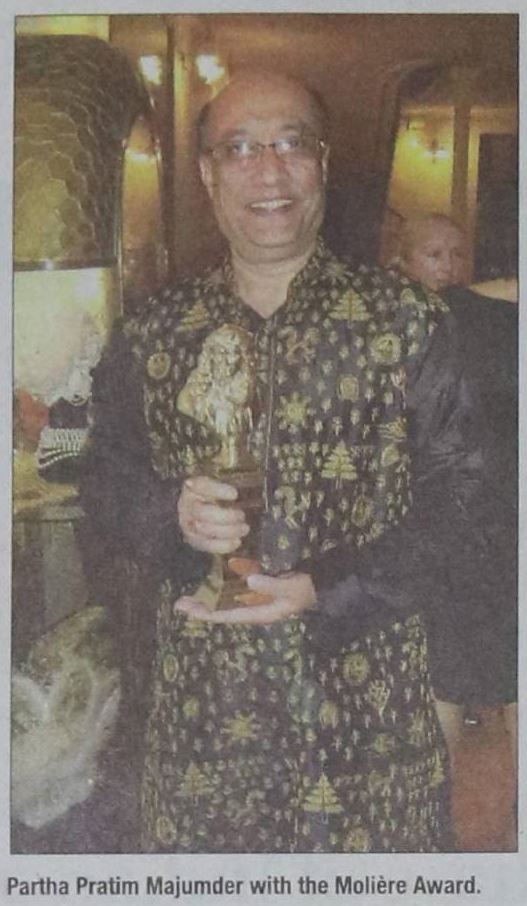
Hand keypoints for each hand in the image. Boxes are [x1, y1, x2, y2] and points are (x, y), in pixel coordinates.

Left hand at [174, 571, 316, 624]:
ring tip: (189, 596)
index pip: (227, 616)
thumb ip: (272, 585)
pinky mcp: (258, 590)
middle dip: (202, 608)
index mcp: (259, 613)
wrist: (321, 585)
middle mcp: (253, 608)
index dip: (208, 613)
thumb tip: (250, 581)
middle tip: (179, 603)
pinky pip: (235, 592)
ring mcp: (255, 600)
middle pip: (222, 611)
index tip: (190, 610)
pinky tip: (212, 581)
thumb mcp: (292, 588)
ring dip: (209, 598)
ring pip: (226, 602)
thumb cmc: (307, 589)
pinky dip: (223, 588)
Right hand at [177, 475, 248, 553]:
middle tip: (242, 515)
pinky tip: (237, 541)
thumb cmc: (212, 496)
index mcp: (192, 487)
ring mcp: (188, 524)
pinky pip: (206, 545)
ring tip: (244, 528)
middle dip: (226, 516)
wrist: (198, 512)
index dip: (218, 490)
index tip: (235, 494)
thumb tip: (248, 485)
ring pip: (204, 530)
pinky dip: (223, 545)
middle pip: (202, 511)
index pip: (201, 485)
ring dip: (228, 531)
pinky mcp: (194, 540)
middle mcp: (186, 505)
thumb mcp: (218, 486)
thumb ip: (229, 483)